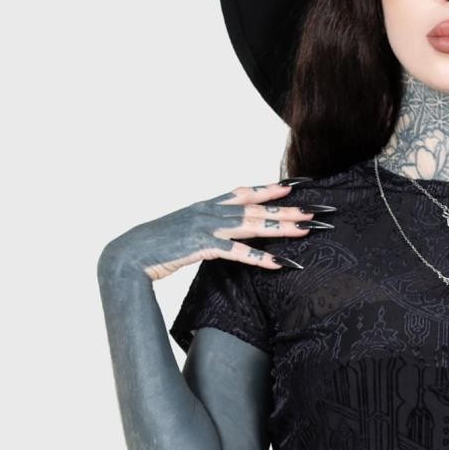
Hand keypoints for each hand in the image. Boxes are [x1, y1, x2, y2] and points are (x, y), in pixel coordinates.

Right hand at [97, 179, 319, 282]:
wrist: (128, 254)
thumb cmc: (155, 247)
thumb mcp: (185, 233)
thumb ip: (206, 230)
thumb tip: (222, 236)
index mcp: (207, 206)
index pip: (246, 191)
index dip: (272, 188)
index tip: (298, 186)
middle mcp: (210, 210)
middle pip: (259, 207)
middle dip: (290, 209)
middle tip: (320, 210)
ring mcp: (206, 226)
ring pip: (253, 224)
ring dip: (283, 227)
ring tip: (309, 229)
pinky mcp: (202, 244)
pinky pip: (238, 251)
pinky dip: (261, 258)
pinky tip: (282, 263)